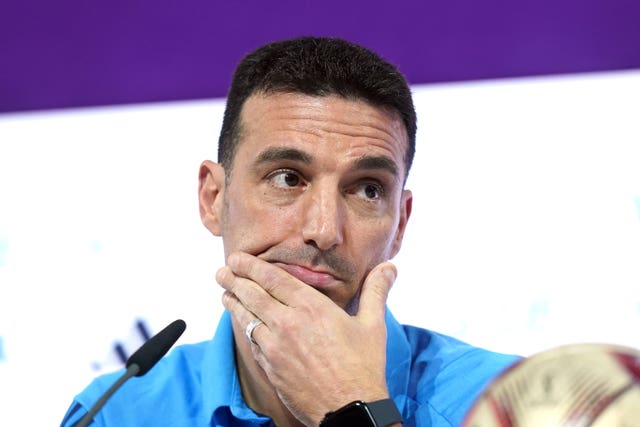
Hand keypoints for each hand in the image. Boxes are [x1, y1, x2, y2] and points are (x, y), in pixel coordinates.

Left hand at [216, 252, 396, 425]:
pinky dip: (244, 327)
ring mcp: (275, 347)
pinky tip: (242, 323)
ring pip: (246, 318)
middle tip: (222, 271)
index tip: (237, 258)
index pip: (272, 279)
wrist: (350, 410)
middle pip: (252, 295)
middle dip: (234, 280)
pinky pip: (252, 342)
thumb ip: (375, 292)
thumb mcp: (373, 325)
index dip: (251, 266)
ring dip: (233, 302)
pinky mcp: (271, 367)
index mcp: (311, 308)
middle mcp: (288, 324)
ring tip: (224, 292)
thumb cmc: (363, 367)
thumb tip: (389, 267)